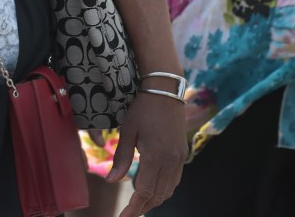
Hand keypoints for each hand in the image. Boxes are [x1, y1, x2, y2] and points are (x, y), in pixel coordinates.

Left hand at [109, 90, 187, 216]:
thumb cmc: (142, 108)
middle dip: (143, 207)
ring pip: (169, 190)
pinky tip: (152, 189)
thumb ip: (120, 158)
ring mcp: (179, 158)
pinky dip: (164, 189)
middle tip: (128, 214)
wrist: (165, 90)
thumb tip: (112, 181)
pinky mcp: (182, 153)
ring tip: (138, 205)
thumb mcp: (127, 131)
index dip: (134, 208)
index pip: (145, 192)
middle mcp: (171, 160)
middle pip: (158, 195)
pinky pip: (175, 180)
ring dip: (154, 200)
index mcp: (155, 156)